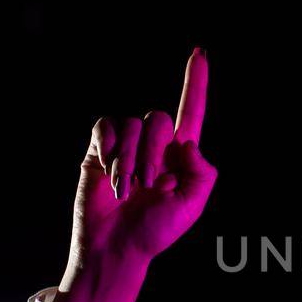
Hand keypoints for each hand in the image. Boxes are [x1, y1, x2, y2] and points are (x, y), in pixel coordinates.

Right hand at [66, 47, 218, 270]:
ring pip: (131, 125)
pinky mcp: (97, 151)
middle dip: (154, 153)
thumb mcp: (191, 206)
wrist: (116, 249)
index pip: (190, 111)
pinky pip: (106, 127)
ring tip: (127, 190)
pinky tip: (108, 172)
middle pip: (158, 118)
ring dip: (130, 160)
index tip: (200, 53)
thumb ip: (203, 173)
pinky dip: (109, 148)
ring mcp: (125, 146)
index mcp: (179, 155)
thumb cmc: (154, 232)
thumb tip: (189, 142)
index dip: (195, 83)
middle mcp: (153, 145)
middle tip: (149, 186)